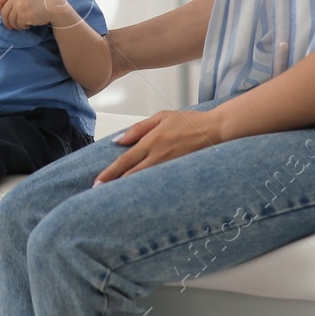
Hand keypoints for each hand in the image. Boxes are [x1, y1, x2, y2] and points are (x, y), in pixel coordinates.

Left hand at [0, 0, 68, 29]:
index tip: (1, 12)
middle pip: (3, 13)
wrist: (52, 5)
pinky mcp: (24, 16)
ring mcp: (19, 7)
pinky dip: (22, 27)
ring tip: (22, 25)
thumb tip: (4, 10)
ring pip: (11, 21)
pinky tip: (28, 25)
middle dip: (6, 21)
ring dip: (15, 25)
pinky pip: (19, 25)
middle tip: (10, 26)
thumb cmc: (40, 0)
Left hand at [92, 109, 225, 185]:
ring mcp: (170, 168)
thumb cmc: (190, 122)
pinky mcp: (179, 174)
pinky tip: (140, 197)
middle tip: (99, 194)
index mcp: (152, 142)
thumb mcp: (161, 117)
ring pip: (144, 182)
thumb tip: (119, 140)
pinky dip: (147, 190)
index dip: (110, 173)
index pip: (125, 161)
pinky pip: (159, 185)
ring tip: (114, 198)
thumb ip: (139, 129)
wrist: (217, 130)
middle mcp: (159, 157)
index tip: (97, 183)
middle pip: (131, 176)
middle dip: (114, 186)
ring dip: (128, 190)